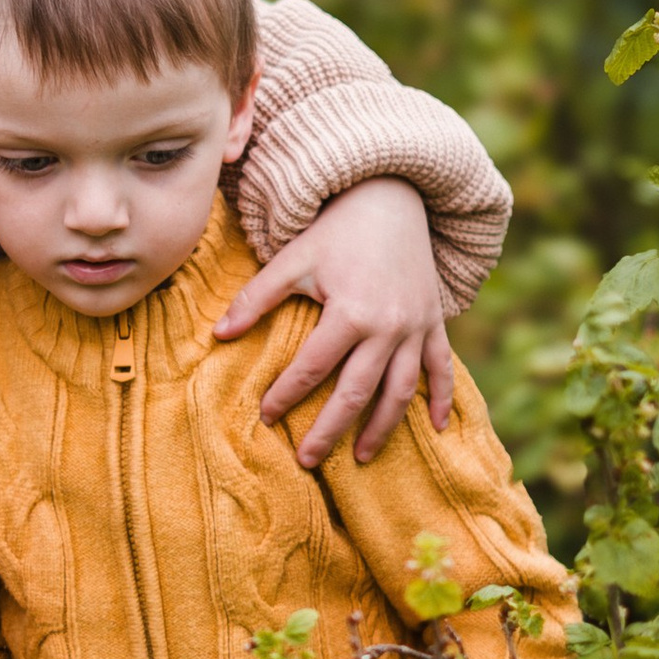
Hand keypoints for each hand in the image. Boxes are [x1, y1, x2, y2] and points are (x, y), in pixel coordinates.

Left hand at [218, 174, 453, 468]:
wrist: (392, 197)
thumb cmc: (336, 229)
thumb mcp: (292, 258)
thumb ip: (256, 298)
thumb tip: (217, 335)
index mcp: (351, 313)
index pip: (312, 368)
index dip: (286, 394)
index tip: (265, 416)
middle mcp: (389, 328)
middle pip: (356, 392)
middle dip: (330, 430)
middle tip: (306, 460)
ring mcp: (417, 328)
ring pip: (400, 391)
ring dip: (381, 428)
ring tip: (360, 457)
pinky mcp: (435, 323)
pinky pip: (441, 369)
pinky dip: (440, 398)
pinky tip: (436, 429)